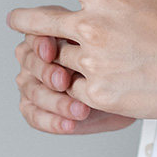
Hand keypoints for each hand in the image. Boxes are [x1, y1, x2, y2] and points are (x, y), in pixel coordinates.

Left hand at [0, 0, 156, 119]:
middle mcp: (91, 24)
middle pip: (32, 21)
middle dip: (23, 21)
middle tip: (27, 23)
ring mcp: (92, 61)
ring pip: (53, 56)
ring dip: (60, 54)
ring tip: (91, 54)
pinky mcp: (98, 94)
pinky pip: (72, 85)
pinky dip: (80, 80)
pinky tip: (110, 75)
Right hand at [15, 28, 135, 134]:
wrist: (125, 88)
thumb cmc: (116, 60)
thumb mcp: (107, 45)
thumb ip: (88, 35)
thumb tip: (79, 34)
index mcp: (48, 33)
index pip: (34, 34)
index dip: (39, 43)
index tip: (51, 52)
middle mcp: (35, 56)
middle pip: (31, 62)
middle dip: (46, 72)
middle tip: (64, 81)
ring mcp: (32, 82)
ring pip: (33, 91)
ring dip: (55, 101)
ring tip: (79, 108)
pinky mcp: (34, 108)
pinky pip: (35, 116)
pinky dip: (52, 121)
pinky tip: (69, 123)